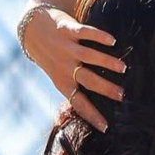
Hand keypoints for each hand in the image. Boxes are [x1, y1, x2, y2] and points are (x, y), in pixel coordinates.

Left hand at [22, 6, 126, 131]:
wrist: (31, 30)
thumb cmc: (52, 56)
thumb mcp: (59, 75)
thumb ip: (75, 85)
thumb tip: (98, 105)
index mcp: (62, 81)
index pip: (78, 102)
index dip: (91, 114)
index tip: (106, 126)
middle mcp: (64, 65)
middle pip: (87, 80)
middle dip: (105, 88)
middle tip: (122, 95)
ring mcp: (65, 47)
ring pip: (88, 56)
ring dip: (107, 63)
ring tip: (123, 68)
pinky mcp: (66, 28)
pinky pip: (84, 32)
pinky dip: (99, 36)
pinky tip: (112, 41)